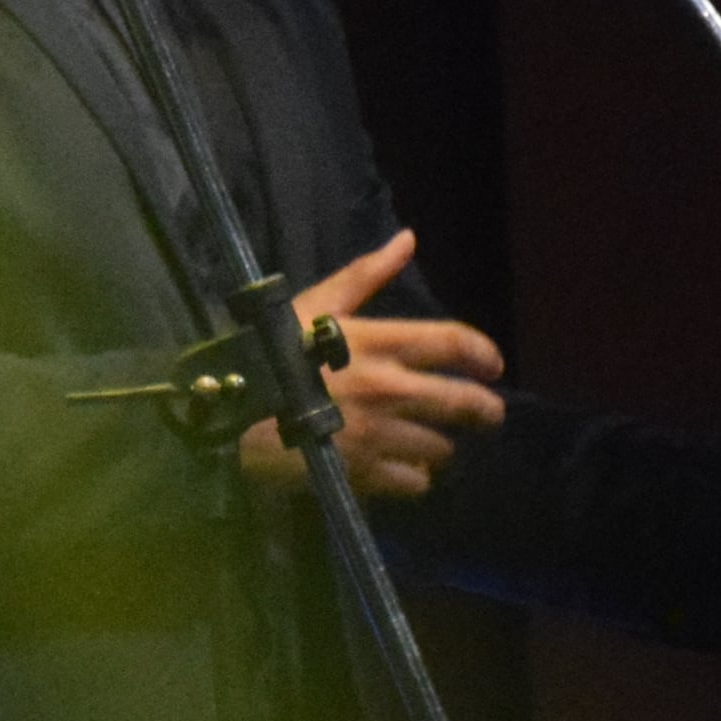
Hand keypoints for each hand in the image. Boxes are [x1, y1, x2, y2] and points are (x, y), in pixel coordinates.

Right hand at [239, 228, 504, 498]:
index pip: (455, 343)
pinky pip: (414, 482)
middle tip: (483, 414)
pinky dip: (411, 476)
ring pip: (442, 447)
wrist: (228, 404)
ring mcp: (380, 434)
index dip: (484, 354)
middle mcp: (390, 388)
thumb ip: (366, 274)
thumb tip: (409, 238)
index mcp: (380, 342)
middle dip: (485, 410)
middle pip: (468, 404)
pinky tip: (398, 466)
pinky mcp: (365, 472)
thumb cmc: (270, 347)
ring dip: (438, 444)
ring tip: (424, 440)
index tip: (493, 367)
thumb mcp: (316, 303)